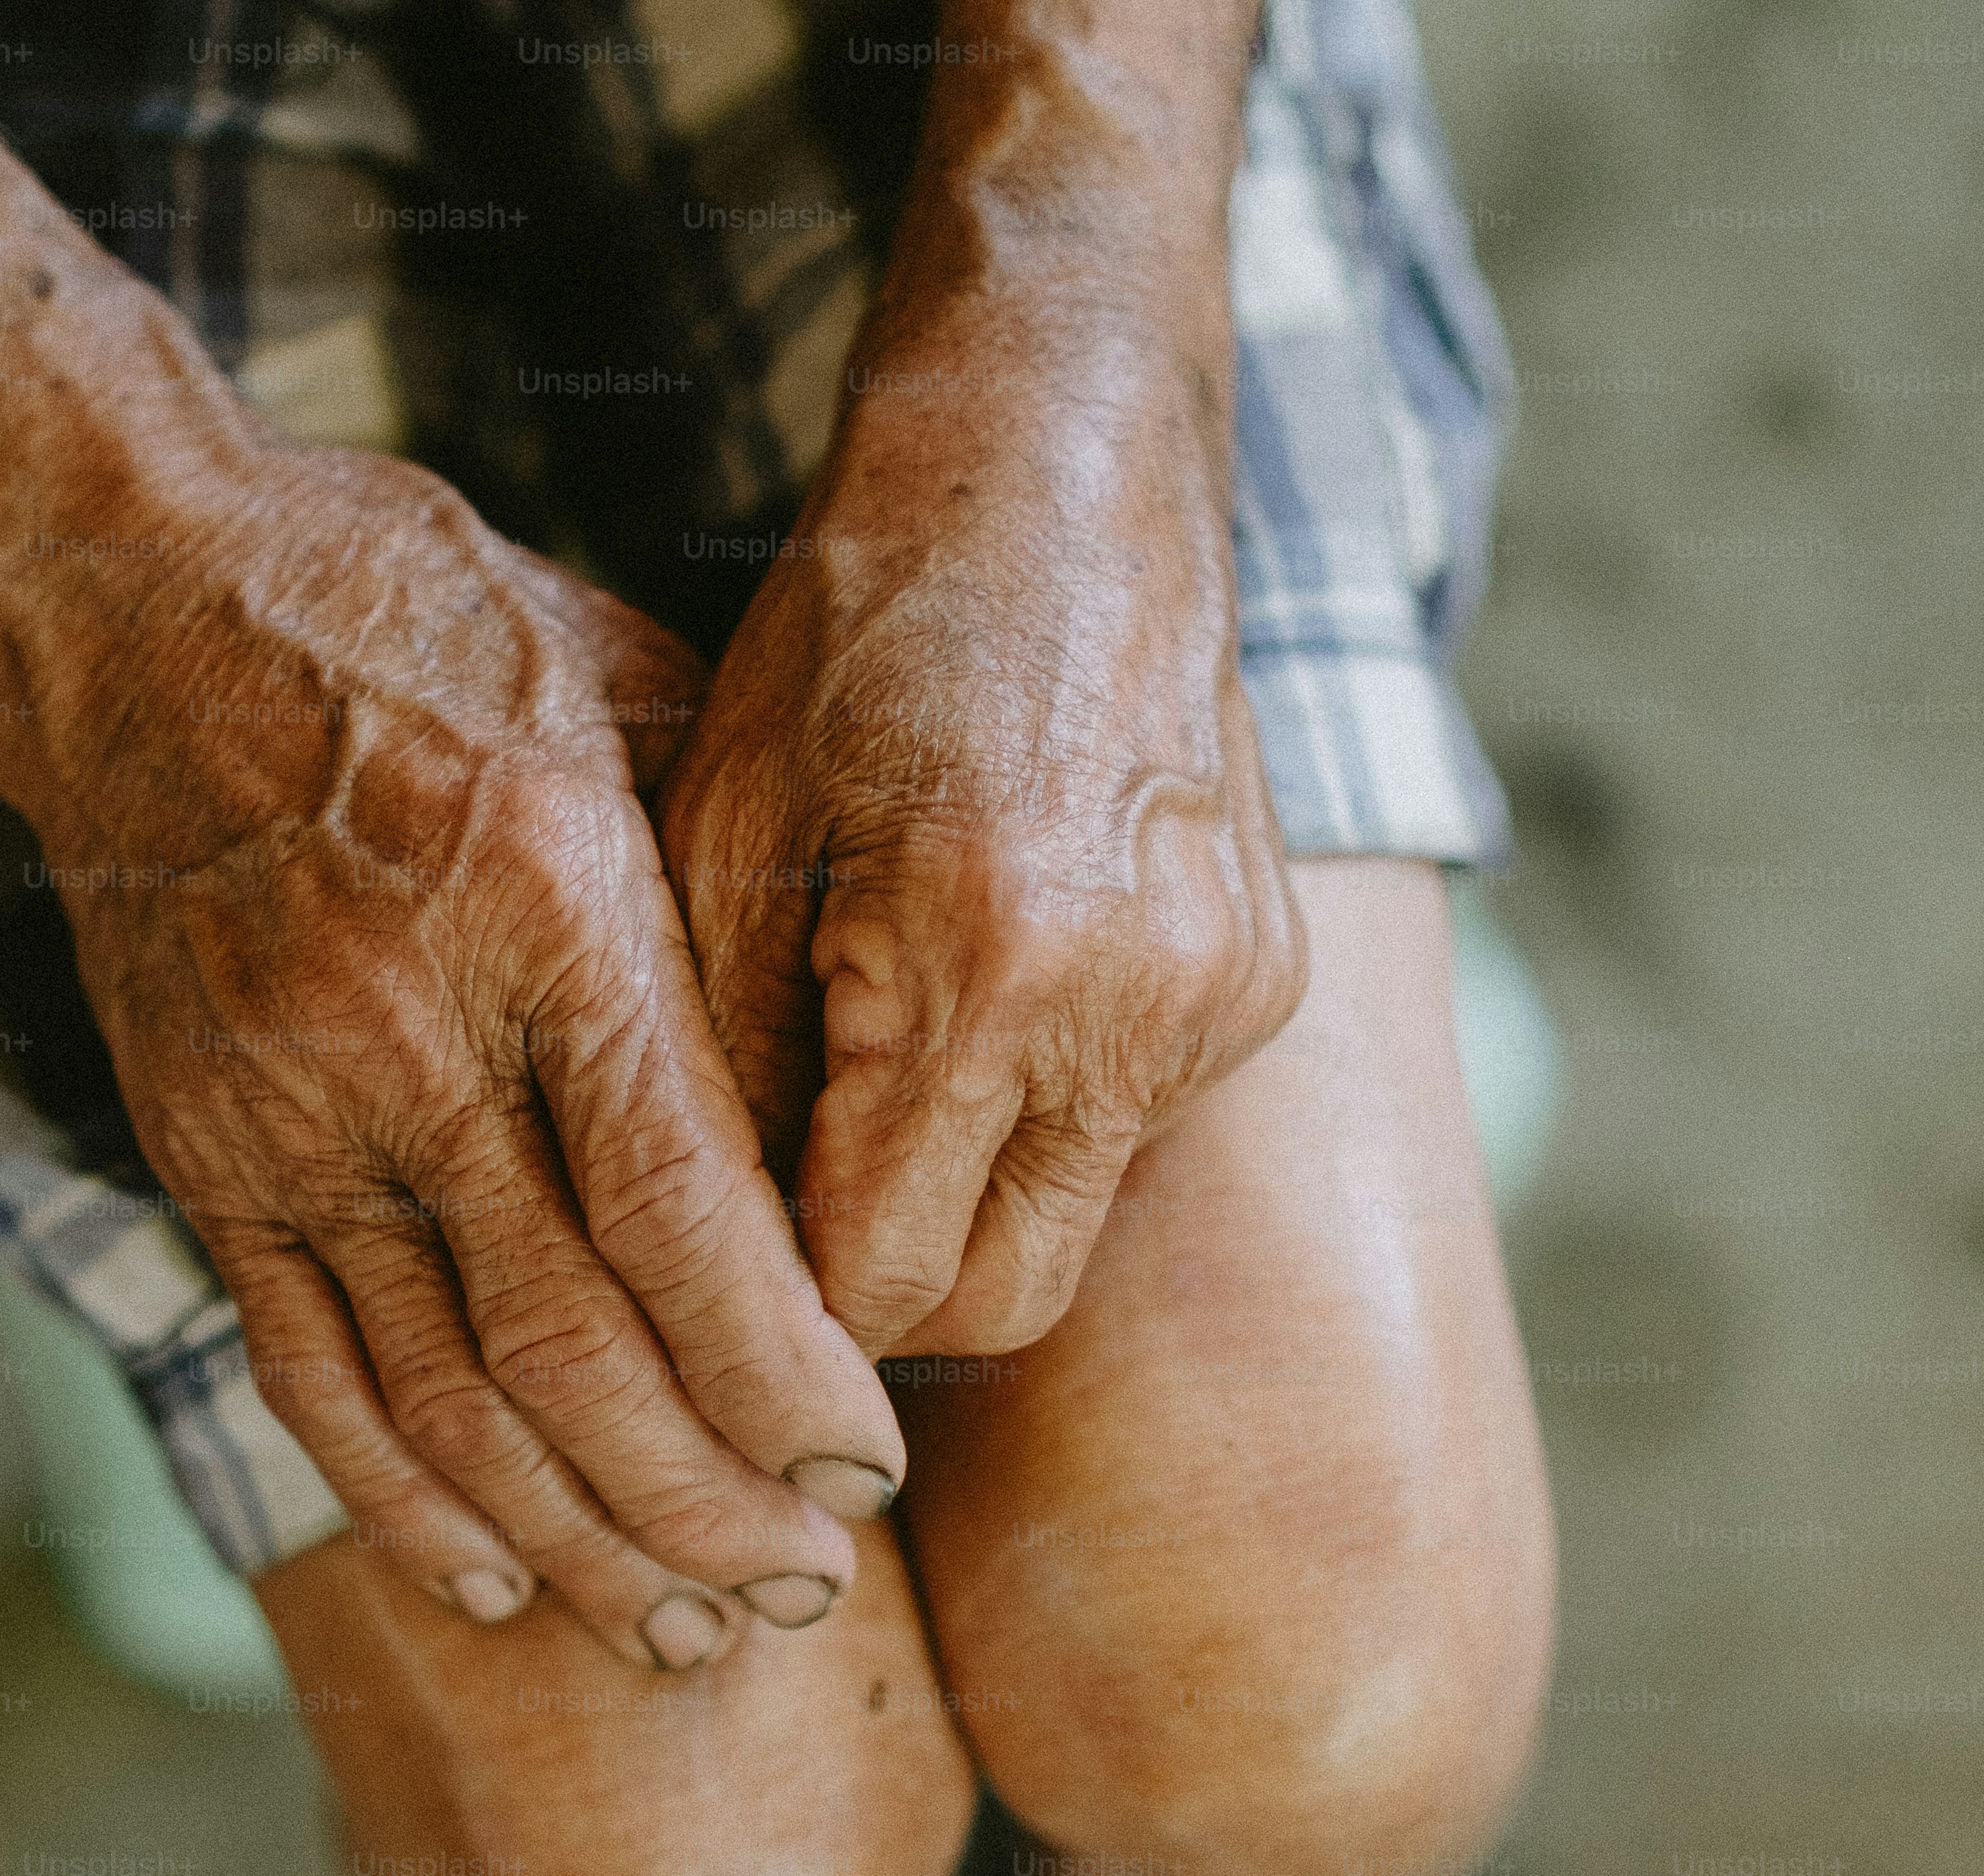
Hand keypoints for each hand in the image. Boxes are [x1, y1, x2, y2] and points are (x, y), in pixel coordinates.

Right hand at [42, 448, 906, 1669]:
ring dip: (574, 1533)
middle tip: (806, 1582)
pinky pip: (302, 1368)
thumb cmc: (419, 622)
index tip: (869, 1465)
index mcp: (545, 909)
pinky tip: (495, 1575)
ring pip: (441, 1393)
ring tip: (686, 1625)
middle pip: (572, 1345)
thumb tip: (835, 1074)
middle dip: (705, 1497)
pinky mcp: (202, 1151)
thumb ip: (725, 884)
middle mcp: (406, 1034)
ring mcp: (284, 1109)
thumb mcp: (622, 686)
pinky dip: (397, 1493)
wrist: (128, 599)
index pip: (678, 1212)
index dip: (779, 1371)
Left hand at [656, 354, 1305, 1362]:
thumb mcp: (724, 836)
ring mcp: (1225, 997)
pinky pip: (1134, 1126)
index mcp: (984, 965)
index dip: (788, 1293)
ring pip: (1070, 1222)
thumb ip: (721, 1071)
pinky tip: (993, 973)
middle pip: (1002, 1301)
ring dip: (967, 1185)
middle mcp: (1137, 1003)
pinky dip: (1046, 1102)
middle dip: (886, 1284)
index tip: (722, 1235)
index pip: (886, 1281)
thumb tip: (716, 1261)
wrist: (1058, 466)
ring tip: (885, 1038)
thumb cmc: (853, 634)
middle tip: (792, 1186)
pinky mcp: (1267, 980)